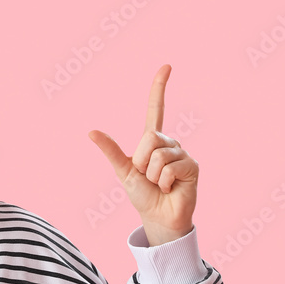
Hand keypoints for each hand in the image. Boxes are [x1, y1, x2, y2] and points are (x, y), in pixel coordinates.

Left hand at [88, 64, 198, 245]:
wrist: (158, 217)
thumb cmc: (142, 194)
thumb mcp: (123, 170)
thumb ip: (111, 150)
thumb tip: (91, 131)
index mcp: (152, 140)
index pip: (156, 108)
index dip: (159, 88)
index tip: (166, 66)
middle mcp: (169, 142)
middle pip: (150, 137)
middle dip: (142, 160)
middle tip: (147, 176)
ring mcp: (182, 153)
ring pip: (158, 154)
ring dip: (152, 174)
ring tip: (159, 183)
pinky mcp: (193, 166)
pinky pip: (169, 167)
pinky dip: (163, 181)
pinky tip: (170, 188)